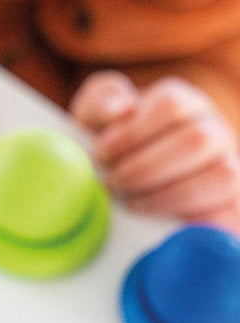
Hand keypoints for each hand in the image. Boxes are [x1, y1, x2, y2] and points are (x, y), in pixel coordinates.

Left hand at [72, 72, 239, 231]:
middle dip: (146, 168)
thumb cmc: (112, 138)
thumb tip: (121, 111)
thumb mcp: (97, 112)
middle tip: (112, 183)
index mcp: (184, 102)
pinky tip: (156, 220)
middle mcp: (214, 130)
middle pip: (196, 140)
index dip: (133, 132)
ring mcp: (230, 166)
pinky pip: (229, 214)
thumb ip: (102, 102)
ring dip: (167, 195)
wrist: (126, 176)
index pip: (172, 105)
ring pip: (219, 177)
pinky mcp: (234, 204)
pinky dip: (190, 219)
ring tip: (128, 201)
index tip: (102, 154)